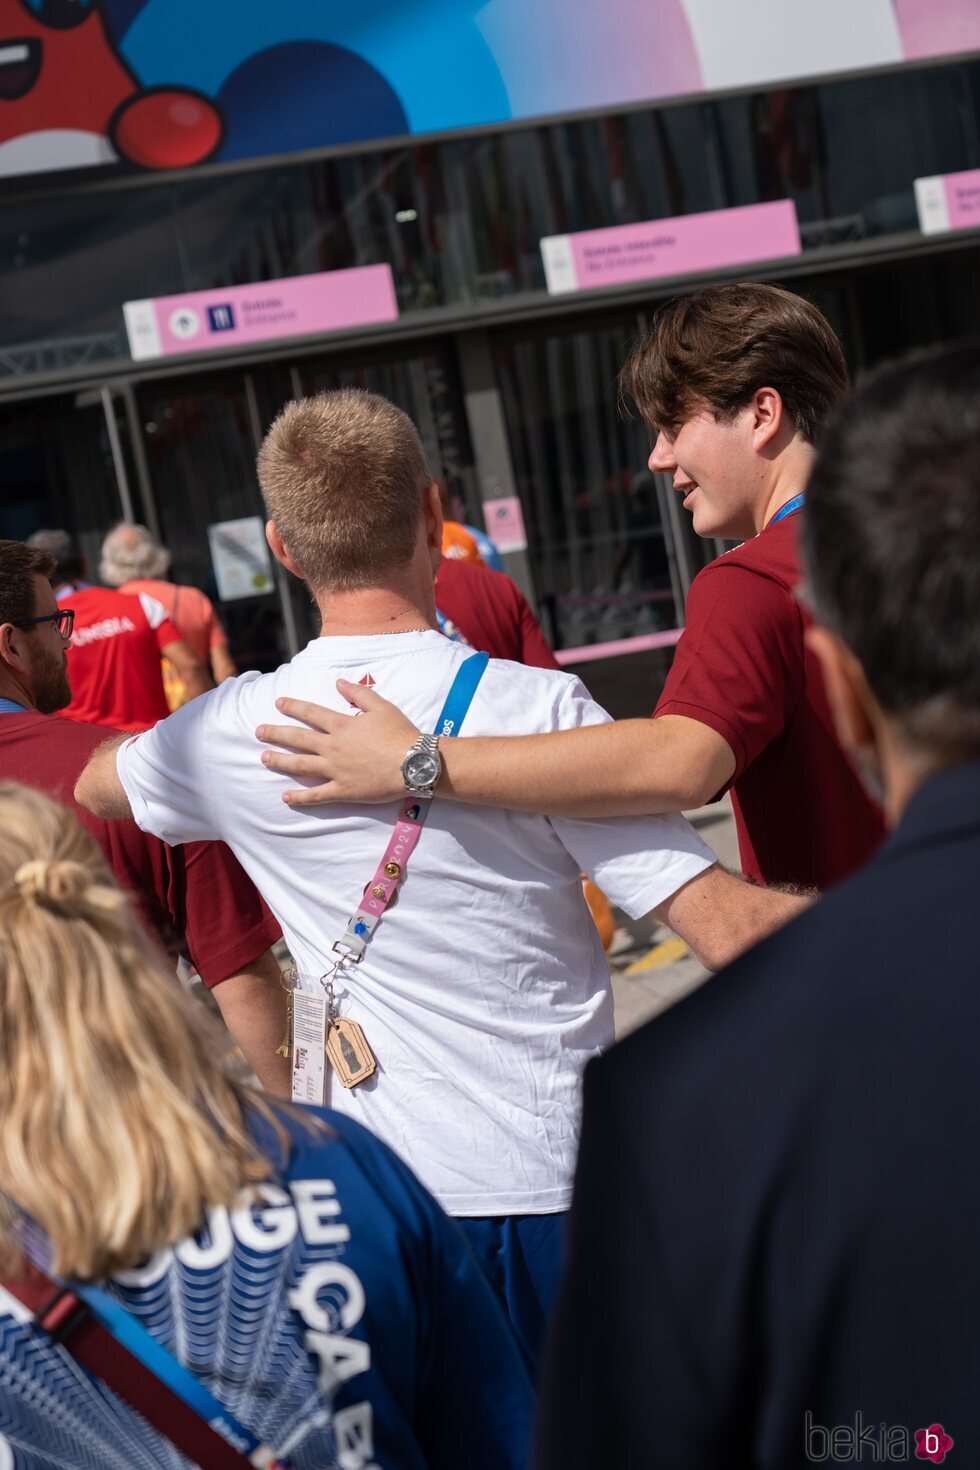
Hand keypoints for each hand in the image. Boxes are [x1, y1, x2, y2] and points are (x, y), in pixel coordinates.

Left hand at [256, 680, 419, 805]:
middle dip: (276, 734)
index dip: (293, 707)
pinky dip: (300, 798)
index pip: (310, 713)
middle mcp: (333, 747)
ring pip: (300, 765)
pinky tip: (285, 797)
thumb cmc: (400, 733)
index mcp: (342, 725)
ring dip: (280, 761)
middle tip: (259, 732)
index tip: (278, 703)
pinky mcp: (343, 790)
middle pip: (298, 739)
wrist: (414, 763)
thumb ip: (358, 693)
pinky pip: (316, 795)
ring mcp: (335, 770)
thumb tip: (339, 682)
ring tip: (264, 759)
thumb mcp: (382, 706)